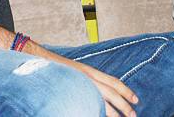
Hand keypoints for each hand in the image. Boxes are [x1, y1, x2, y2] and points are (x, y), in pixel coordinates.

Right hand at [23, 41, 138, 115]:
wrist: (37, 62)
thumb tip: (100, 92)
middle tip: (133, 115)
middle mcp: (87, 77)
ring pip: (100, 102)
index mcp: (90, 71)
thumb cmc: (57, 68)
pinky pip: (86, 105)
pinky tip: (96, 115)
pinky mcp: (71, 92)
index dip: (126, 91)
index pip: (113, 82)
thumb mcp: (77, 72)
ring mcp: (79, 85)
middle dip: (124, 105)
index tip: (135, 99)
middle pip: (111, 93)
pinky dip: (94, 111)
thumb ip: (89, 80)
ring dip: (112, 113)